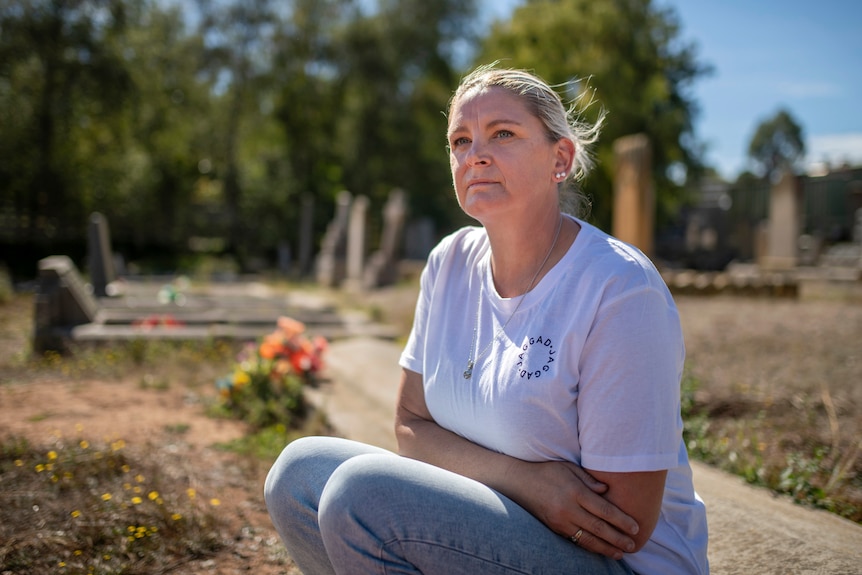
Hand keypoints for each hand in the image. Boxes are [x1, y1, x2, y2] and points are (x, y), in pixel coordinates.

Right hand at [513, 460, 638, 559]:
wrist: (519, 483)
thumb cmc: (547, 471)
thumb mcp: (568, 467)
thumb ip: (588, 479)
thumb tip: (606, 490)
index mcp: (575, 491)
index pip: (604, 509)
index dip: (621, 520)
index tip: (635, 527)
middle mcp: (568, 509)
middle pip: (599, 528)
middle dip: (618, 538)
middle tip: (633, 545)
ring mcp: (560, 521)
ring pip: (588, 539)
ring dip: (606, 548)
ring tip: (620, 553)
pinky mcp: (555, 528)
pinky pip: (576, 540)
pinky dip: (590, 546)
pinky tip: (601, 549)